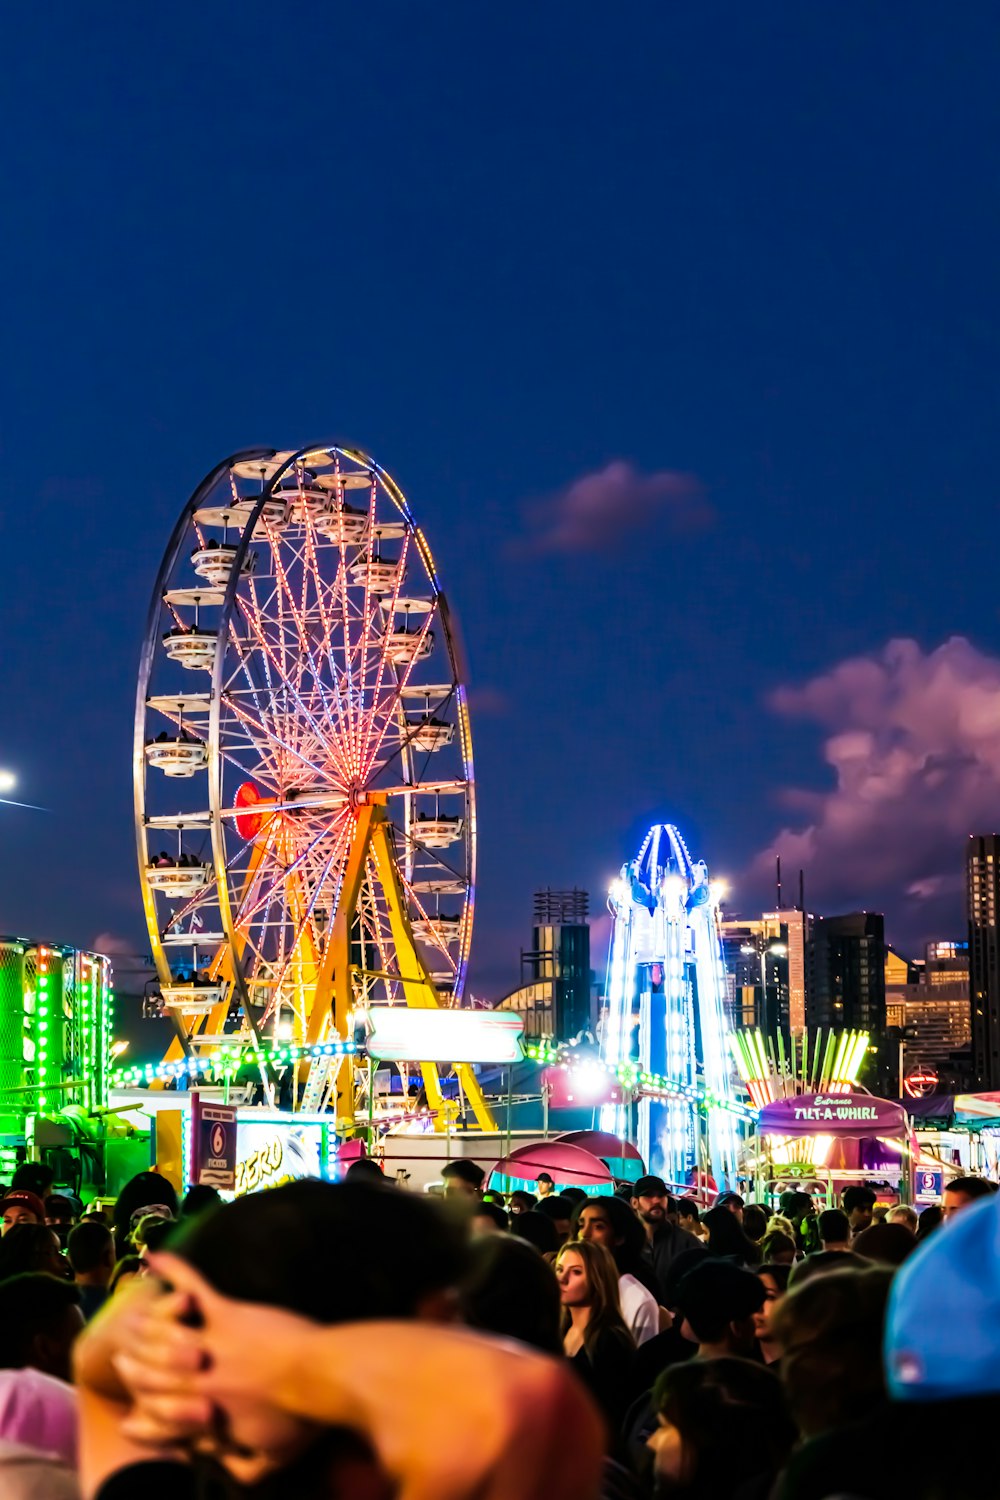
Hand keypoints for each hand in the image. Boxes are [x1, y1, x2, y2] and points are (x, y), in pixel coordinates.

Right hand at [115, 1253, 317, 1473]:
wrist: (325, 1376)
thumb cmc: (304, 1418)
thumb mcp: (272, 1459)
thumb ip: (243, 1468)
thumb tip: (226, 1469)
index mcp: (207, 1417)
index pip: (161, 1422)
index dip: (143, 1421)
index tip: (129, 1420)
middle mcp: (199, 1381)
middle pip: (151, 1375)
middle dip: (133, 1369)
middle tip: (121, 1361)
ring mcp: (210, 1343)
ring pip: (160, 1335)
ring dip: (143, 1327)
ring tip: (131, 1321)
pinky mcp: (227, 1313)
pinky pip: (193, 1288)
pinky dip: (175, 1270)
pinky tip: (155, 1257)